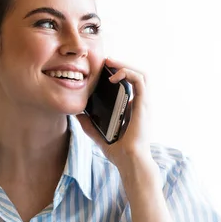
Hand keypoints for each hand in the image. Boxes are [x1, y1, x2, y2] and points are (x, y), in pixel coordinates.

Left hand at [77, 57, 152, 171]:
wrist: (129, 161)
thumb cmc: (117, 151)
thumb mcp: (98, 134)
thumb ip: (89, 124)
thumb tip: (76, 114)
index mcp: (132, 109)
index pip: (129, 85)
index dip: (119, 73)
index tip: (103, 70)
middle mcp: (140, 104)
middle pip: (136, 75)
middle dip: (122, 64)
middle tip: (105, 61)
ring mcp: (144, 103)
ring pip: (141, 74)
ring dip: (125, 64)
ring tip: (110, 62)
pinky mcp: (144, 104)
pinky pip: (140, 80)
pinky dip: (127, 73)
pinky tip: (113, 76)